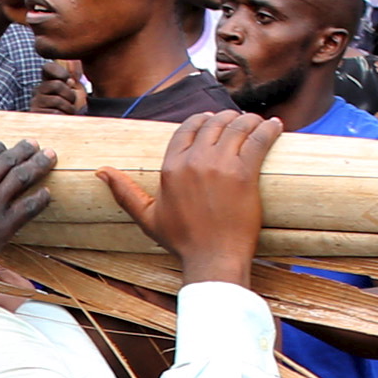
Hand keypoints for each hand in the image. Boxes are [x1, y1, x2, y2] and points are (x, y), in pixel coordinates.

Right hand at [0, 130, 56, 287]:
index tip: (2, 149)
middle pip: (10, 159)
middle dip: (26, 149)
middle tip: (36, 145)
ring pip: (23, 177)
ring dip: (39, 164)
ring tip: (49, 157)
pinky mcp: (2, 229)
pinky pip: (29, 208)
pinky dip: (40, 198)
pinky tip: (46, 192)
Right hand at [31, 59, 85, 114]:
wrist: (67, 124)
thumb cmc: (72, 105)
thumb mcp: (75, 89)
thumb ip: (72, 80)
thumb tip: (69, 81)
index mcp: (47, 80)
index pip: (48, 67)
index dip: (60, 72)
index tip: (69, 80)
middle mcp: (38, 89)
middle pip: (57, 85)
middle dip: (70, 94)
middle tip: (72, 102)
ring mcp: (35, 102)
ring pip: (57, 100)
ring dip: (69, 107)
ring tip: (69, 111)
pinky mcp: (36, 115)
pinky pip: (54, 113)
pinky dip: (63, 116)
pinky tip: (63, 118)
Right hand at [101, 107, 278, 284]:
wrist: (212, 258)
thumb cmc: (182, 241)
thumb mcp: (147, 217)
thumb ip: (124, 192)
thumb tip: (101, 172)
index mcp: (171, 168)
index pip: (187, 128)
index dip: (202, 120)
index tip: (214, 120)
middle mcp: (194, 162)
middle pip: (214, 123)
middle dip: (228, 118)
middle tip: (240, 122)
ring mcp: (220, 166)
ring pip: (238, 126)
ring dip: (250, 120)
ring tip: (259, 123)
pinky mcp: (245, 173)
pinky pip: (259, 138)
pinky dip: (269, 129)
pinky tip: (276, 127)